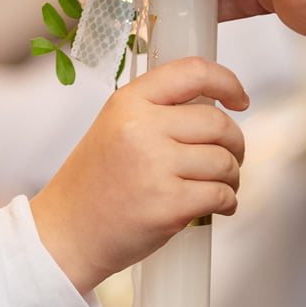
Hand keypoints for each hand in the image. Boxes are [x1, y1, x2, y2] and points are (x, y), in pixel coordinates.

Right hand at [31, 57, 247, 293]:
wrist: (65, 234)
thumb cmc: (93, 185)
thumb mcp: (114, 128)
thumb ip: (156, 112)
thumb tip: (215, 108)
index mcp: (128, 102)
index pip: (193, 72)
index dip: (227, 82)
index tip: (239, 100)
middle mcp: (141, 128)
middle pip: (218, 123)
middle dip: (235, 144)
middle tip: (230, 158)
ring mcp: (155, 167)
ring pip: (224, 161)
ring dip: (232, 177)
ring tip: (220, 186)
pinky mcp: (168, 205)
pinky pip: (221, 195)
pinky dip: (228, 202)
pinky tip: (217, 207)